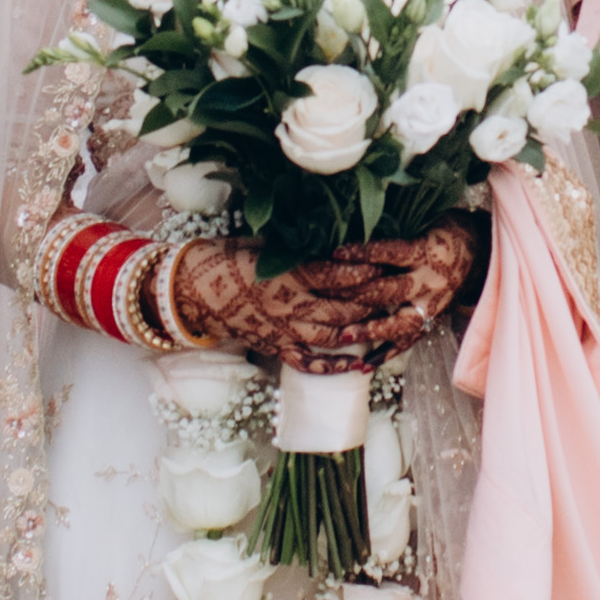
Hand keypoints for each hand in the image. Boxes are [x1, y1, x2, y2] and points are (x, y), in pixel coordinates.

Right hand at [163, 224, 477, 370]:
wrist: (195, 291)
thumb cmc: (231, 258)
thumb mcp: (267, 242)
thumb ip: (302, 244)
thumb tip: (337, 234)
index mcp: (288, 273)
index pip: (334, 273)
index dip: (363, 270)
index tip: (390, 262)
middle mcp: (291, 305)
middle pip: (343, 305)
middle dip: (376, 299)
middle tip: (404, 290)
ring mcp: (285, 330)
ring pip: (334, 334)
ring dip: (365, 328)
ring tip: (394, 321)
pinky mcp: (278, 347)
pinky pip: (311, 362)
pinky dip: (337, 365)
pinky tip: (363, 363)